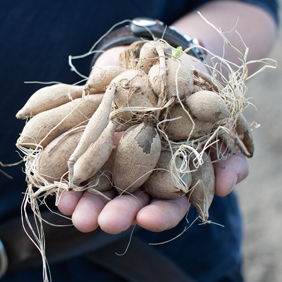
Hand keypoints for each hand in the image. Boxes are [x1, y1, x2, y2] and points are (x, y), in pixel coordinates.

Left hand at [57, 45, 248, 233]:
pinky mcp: (89, 139)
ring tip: (68, 207)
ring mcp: (112, 159)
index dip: (158, 216)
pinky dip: (64, 169)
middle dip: (113, 214)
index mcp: (170, 179)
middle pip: (127, 203)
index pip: (167, 207)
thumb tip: (226, 185)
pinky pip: (74, 158)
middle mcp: (139, 176)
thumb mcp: (217, 120)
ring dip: (82, 201)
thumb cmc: (194, 94)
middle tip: (98, 222)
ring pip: (97, 188)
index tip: (146, 220)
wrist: (160, 59)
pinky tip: (55, 179)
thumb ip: (226, 153)